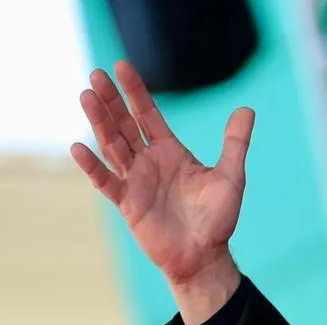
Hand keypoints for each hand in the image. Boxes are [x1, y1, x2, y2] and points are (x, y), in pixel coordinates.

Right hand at [70, 60, 251, 324]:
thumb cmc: (218, 219)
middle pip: (125, 125)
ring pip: (112, 146)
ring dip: (99, 122)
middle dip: (111, 101)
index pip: (148, 115)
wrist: (205, 256)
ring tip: (86, 96)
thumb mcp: (230, 177)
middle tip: (96, 75)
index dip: (135, 92)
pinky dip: (93, 166)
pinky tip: (79, 147)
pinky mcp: (128, 204)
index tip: (121, 66)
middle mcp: (149, 162)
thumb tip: (248, 109)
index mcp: (171, 151)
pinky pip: (107, 182)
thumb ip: (235, 143)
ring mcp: (135, 181)